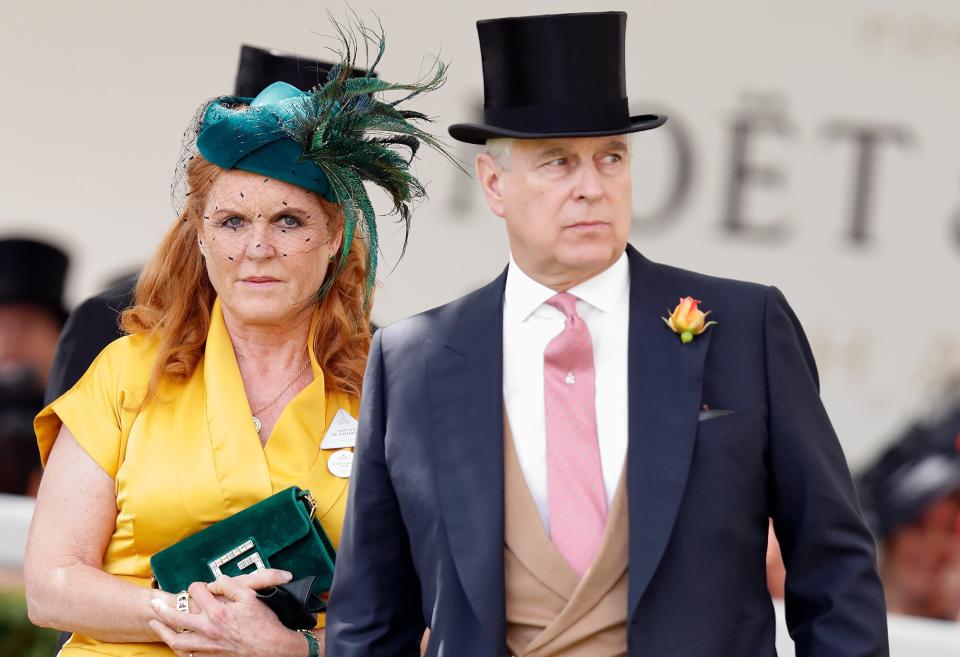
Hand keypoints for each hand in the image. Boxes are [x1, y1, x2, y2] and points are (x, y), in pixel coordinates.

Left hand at [149, 569, 306, 656]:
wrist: (273, 649)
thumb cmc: (264, 623)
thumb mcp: (250, 597)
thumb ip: (230, 586)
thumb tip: (216, 582)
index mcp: (218, 611)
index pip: (197, 592)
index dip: (198, 586)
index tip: (201, 587)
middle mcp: (209, 629)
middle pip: (177, 617)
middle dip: (163, 608)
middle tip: (153, 603)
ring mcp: (207, 645)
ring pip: (176, 639)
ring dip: (163, 630)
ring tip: (154, 623)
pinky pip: (186, 654)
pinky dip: (176, 648)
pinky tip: (173, 641)